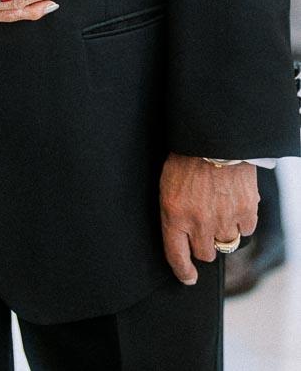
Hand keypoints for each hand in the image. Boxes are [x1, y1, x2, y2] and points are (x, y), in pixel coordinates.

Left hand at [159, 153, 258, 284]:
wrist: (213, 137)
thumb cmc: (186, 157)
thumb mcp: (168, 185)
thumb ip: (175, 214)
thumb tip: (184, 240)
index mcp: (174, 215)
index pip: (176, 256)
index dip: (183, 271)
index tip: (189, 277)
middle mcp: (199, 223)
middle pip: (204, 254)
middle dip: (204, 243)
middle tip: (205, 223)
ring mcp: (224, 220)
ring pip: (226, 244)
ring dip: (223, 230)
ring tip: (219, 206)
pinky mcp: (246, 212)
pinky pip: (246, 230)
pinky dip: (242, 221)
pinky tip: (234, 202)